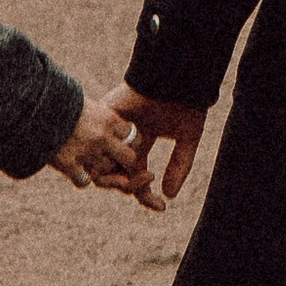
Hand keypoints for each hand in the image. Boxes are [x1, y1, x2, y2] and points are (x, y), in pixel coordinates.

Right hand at [48, 91, 160, 204]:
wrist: (33, 106)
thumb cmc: (58, 101)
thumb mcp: (85, 102)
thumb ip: (101, 114)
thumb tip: (108, 117)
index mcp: (108, 118)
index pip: (134, 136)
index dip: (129, 142)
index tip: (120, 142)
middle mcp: (102, 137)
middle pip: (130, 159)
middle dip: (122, 162)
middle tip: (111, 159)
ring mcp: (86, 152)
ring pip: (106, 171)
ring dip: (99, 169)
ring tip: (87, 160)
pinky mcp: (69, 164)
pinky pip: (84, 181)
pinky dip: (80, 179)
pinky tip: (74, 171)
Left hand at [100, 82, 208, 205]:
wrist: (179, 78)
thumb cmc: (186, 103)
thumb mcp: (187, 140)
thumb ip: (178, 167)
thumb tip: (169, 195)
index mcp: (141, 140)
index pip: (137, 174)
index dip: (147, 194)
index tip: (161, 207)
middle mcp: (123, 136)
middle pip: (117, 174)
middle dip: (132, 189)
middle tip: (147, 192)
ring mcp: (112, 129)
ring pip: (104, 166)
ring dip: (121, 182)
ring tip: (140, 182)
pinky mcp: (106, 118)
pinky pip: (98, 149)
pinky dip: (111, 165)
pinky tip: (130, 169)